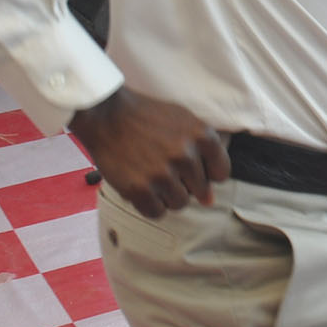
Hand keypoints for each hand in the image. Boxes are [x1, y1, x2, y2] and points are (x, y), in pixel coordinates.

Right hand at [69, 86, 229, 218]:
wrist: (106, 114)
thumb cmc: (148, 117)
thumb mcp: (185, 121)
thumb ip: (205, 154)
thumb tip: (209, 200)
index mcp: (202, 135)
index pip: (221, 174)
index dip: (206, 172)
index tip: (189, 166)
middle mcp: (185, 155)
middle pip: (200, 190)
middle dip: (185, 182)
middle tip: (164, 166)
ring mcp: (161, 173)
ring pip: (179, 203)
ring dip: (167, 194)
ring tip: (152, 174)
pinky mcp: (138, 188)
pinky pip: (156, 213)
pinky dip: (150, 204)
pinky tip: (142, 186)